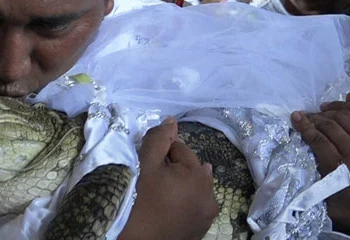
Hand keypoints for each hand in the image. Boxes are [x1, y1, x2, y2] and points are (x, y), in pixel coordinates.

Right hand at [119, 117, 217, 239]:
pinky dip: (183, 203)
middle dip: (172, 170)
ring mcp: (207, 214)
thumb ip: (158, 140)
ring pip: (192, 187)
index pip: (179, 149)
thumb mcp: (145, 165)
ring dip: (179, 186)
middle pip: (188, 167)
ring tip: (159, 197)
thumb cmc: (139, 201)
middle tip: (151, 185)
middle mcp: (211, 194)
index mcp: (199, 175)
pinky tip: (167, 209)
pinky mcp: (201, 228)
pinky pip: (193, 205)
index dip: (160, 156)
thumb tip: (171, 121)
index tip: (147, 170)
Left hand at [291, 92, 349, 232]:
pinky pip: (317, 139)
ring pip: (330, 125)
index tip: (327, 106)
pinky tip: (297, 122)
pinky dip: (304, 127)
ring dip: (314, 119)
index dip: (341, 104)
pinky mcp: (337, 165)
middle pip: (344, 116)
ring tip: (306, 120)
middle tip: (315, 114)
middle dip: (326, 112)